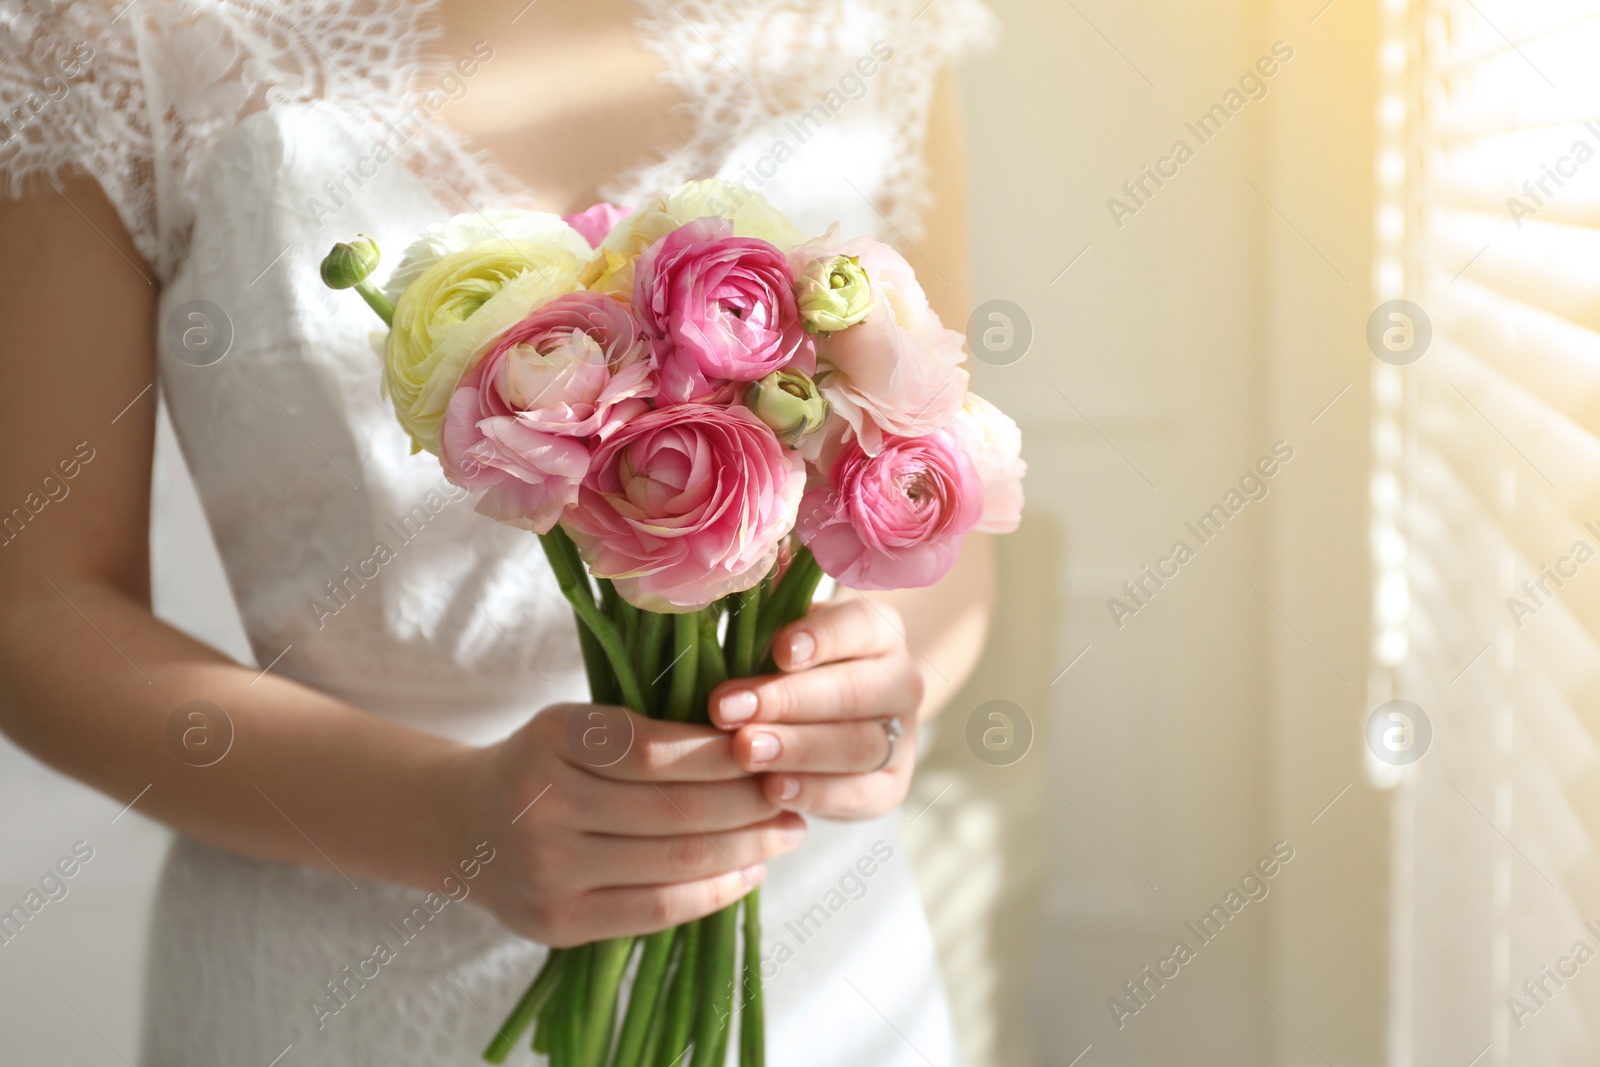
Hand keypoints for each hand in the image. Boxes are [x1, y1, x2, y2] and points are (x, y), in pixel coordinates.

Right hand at [460, 704, 805, 946]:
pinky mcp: (558, 922)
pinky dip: (714, 892)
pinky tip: (748, 871)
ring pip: (673, 861)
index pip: (657, 748)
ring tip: (785, 831)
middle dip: (750, 801)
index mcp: (552, 738)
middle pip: (675, 808)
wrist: (461, 827)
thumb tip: (752, 739)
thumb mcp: (576, 724)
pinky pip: (655, 909)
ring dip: (746, 847)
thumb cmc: (543, 765)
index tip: (770, 746)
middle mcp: (544, 805)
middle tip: (792, 792)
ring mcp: (548, 870)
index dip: (723, 753)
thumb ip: (644, 730)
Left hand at [709, 598, 924, 819]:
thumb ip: (770, 596)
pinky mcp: (890, 786)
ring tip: (744, 751)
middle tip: (727, 709)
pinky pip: (860, 795)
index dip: (819, 638)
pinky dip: (817, 795)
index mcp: (878, 630)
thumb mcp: (779, 624)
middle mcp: (901, 680)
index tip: (777, 650)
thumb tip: (758, 552)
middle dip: (787, 701)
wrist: (829, 721)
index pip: (857, 626)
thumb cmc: (788, 664)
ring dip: (798, 749)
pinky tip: (774, 791)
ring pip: (858, 745)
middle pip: (854, 691)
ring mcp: (902, 736)